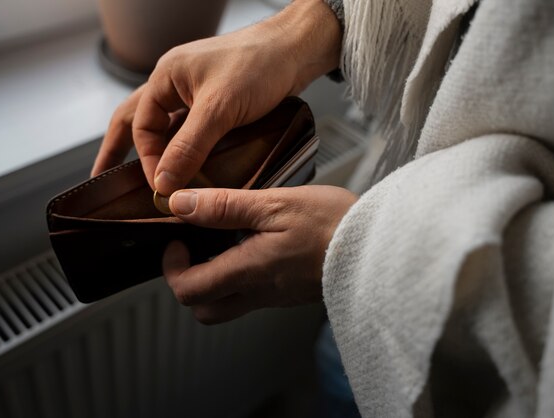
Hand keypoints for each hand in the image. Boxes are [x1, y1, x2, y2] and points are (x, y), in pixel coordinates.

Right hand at [92, 0, 341, 195]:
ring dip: (152, 150)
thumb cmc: (259, 64)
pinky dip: (181, 148)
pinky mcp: (215, 103)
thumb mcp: (219, 109)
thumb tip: (164, 180)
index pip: (141, 128)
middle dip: (118, 149)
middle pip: (136, 121)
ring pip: (163, 126)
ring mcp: (194, 93)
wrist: (295, 50)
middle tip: (104, 178)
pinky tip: (184, 165)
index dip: (148, 161)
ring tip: (141, 176)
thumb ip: (189, 146)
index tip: (161, 187)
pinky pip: (188, 129)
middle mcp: (175, 84)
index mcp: (166, 77)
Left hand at [161, 185, 356, 323]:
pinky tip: (252, 242)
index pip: (190, 290)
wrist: (381, 245)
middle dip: (188, 280)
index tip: (177, 239)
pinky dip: (239, 274)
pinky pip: (252, 294)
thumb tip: (179, 204)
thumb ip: (225, 206)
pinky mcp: (290, 292)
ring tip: (222, 240)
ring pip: (227, 304)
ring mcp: (276, 296)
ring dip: (214, 278)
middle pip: (204, 309)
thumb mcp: (275, 204)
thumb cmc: (332, 222)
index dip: (172, 268)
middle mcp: (260, 292)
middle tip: (193, 246)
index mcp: (250, 271)